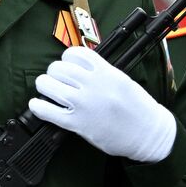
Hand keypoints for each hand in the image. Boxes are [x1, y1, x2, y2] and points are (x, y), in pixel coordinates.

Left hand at [28, 47, 175, 162]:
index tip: (67, 65)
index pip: (75, 53)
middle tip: (56, 80)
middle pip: (59, 67)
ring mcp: (84, 104)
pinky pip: (48, 112)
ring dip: (44, 85)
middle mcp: (93, 84)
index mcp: (106, 71)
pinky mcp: (78, 123)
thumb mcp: (122, 80)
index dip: (67, 58)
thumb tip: (78, 66)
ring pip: (49, 84)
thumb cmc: (138, 108)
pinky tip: (37, 105)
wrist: (148, 133)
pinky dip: (38, 107)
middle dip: (54, 72)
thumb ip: (101, 72)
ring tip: (47, 90)